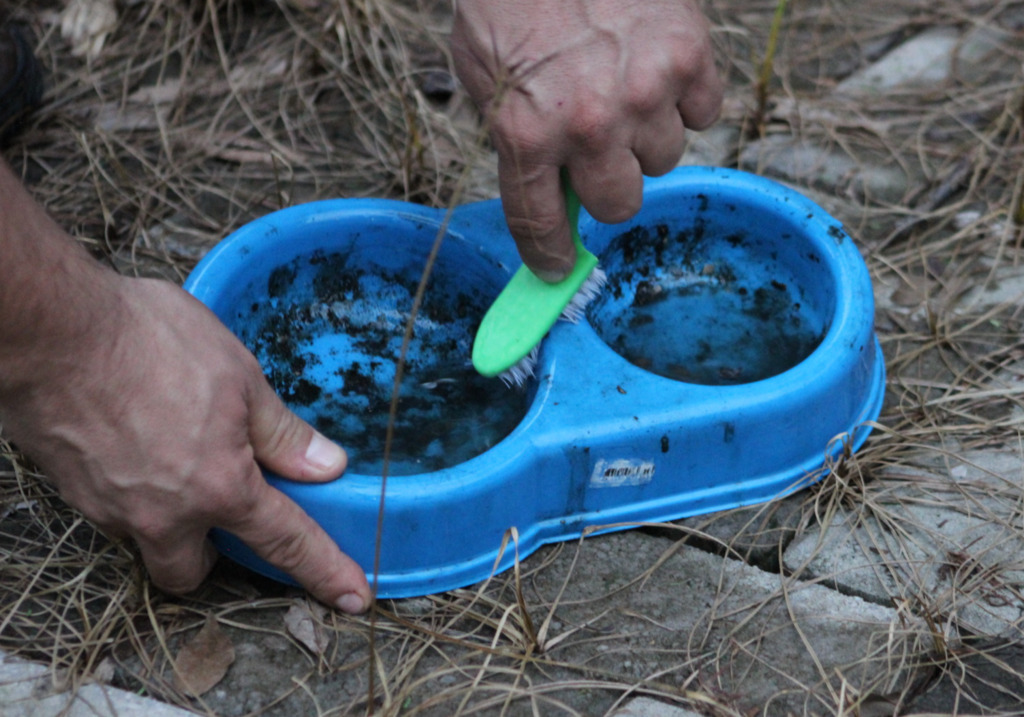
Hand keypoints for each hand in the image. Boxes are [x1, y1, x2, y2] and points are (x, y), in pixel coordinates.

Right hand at [0, 268, 370, 613]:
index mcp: (218, 487)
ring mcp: (111, 510)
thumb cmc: (148, 341)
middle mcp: (164, 516)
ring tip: (175, 457)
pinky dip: (135, 490)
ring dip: (170, 520)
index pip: (287, 542)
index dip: (325, 570)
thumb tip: (326, 465)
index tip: (353, 597)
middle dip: (213, 556)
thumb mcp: (239, 375)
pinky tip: (138, 441)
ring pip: (149, 542)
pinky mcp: (73, 493)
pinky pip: (115, 511)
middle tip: (223, 509)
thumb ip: (282, 432)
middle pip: (193, 572)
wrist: (52, 331)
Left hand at [451, 0, 722, 280]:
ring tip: (627, 90)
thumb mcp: (485, 78)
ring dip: (647, 137)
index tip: (557, 269)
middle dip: (609, 185)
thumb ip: (517, 140)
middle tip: (600, 154)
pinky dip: (686, 99)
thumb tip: (551, 194)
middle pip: (621, 204)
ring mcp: (645, 91)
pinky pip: (704, 114)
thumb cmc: (509, 1)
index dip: (549, 255)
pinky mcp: (690, 56)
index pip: (540, 223)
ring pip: (666, 159)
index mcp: (526, 131)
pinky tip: (657, 69)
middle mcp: (590, 124)